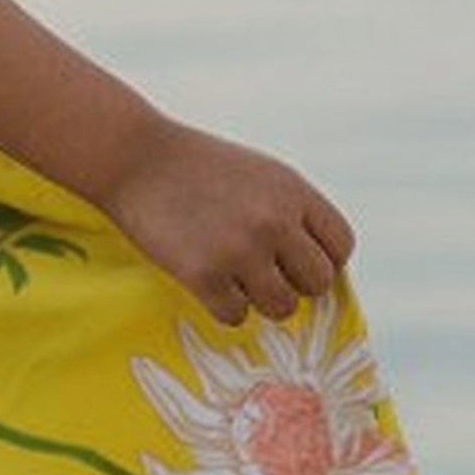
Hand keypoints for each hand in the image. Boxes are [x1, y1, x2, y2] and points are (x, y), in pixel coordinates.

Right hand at [103, 115, 354, 327]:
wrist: (134, 158)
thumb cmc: (199, 168)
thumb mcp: (261, 175)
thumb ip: (294, 212)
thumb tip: (320, 268)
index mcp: (294, 192)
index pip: (340, 247)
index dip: (322, 259)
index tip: (295, 260)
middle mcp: (275, 222)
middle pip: (316, 283)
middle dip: (294, 284)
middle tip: (264, 274)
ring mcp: (239, 250)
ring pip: (281, 308)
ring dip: (261, 301)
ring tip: (236, 280)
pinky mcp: (203, 274)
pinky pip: (235, 316)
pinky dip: (224, 307)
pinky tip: (208, 284)